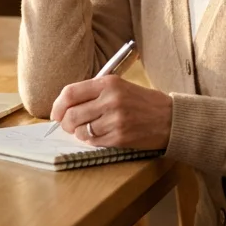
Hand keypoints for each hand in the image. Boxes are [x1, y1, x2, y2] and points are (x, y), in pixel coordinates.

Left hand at [49, 75, 171, 150]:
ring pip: (81, 130)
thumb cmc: (143, 102)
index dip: (57, 105)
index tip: (55, 113)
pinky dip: (91, 140)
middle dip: (65, 123)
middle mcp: (110, 99)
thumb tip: (66, 106)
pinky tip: (98, 136)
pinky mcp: (120, 137)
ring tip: (86, 131)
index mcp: (108, 83)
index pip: (70, 93)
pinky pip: (93, 141)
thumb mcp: (120, 87)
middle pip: (72, 114)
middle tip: (68, 126)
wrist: (170, 118)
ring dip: (78, 133)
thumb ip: (95, 92)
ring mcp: (115, 120)